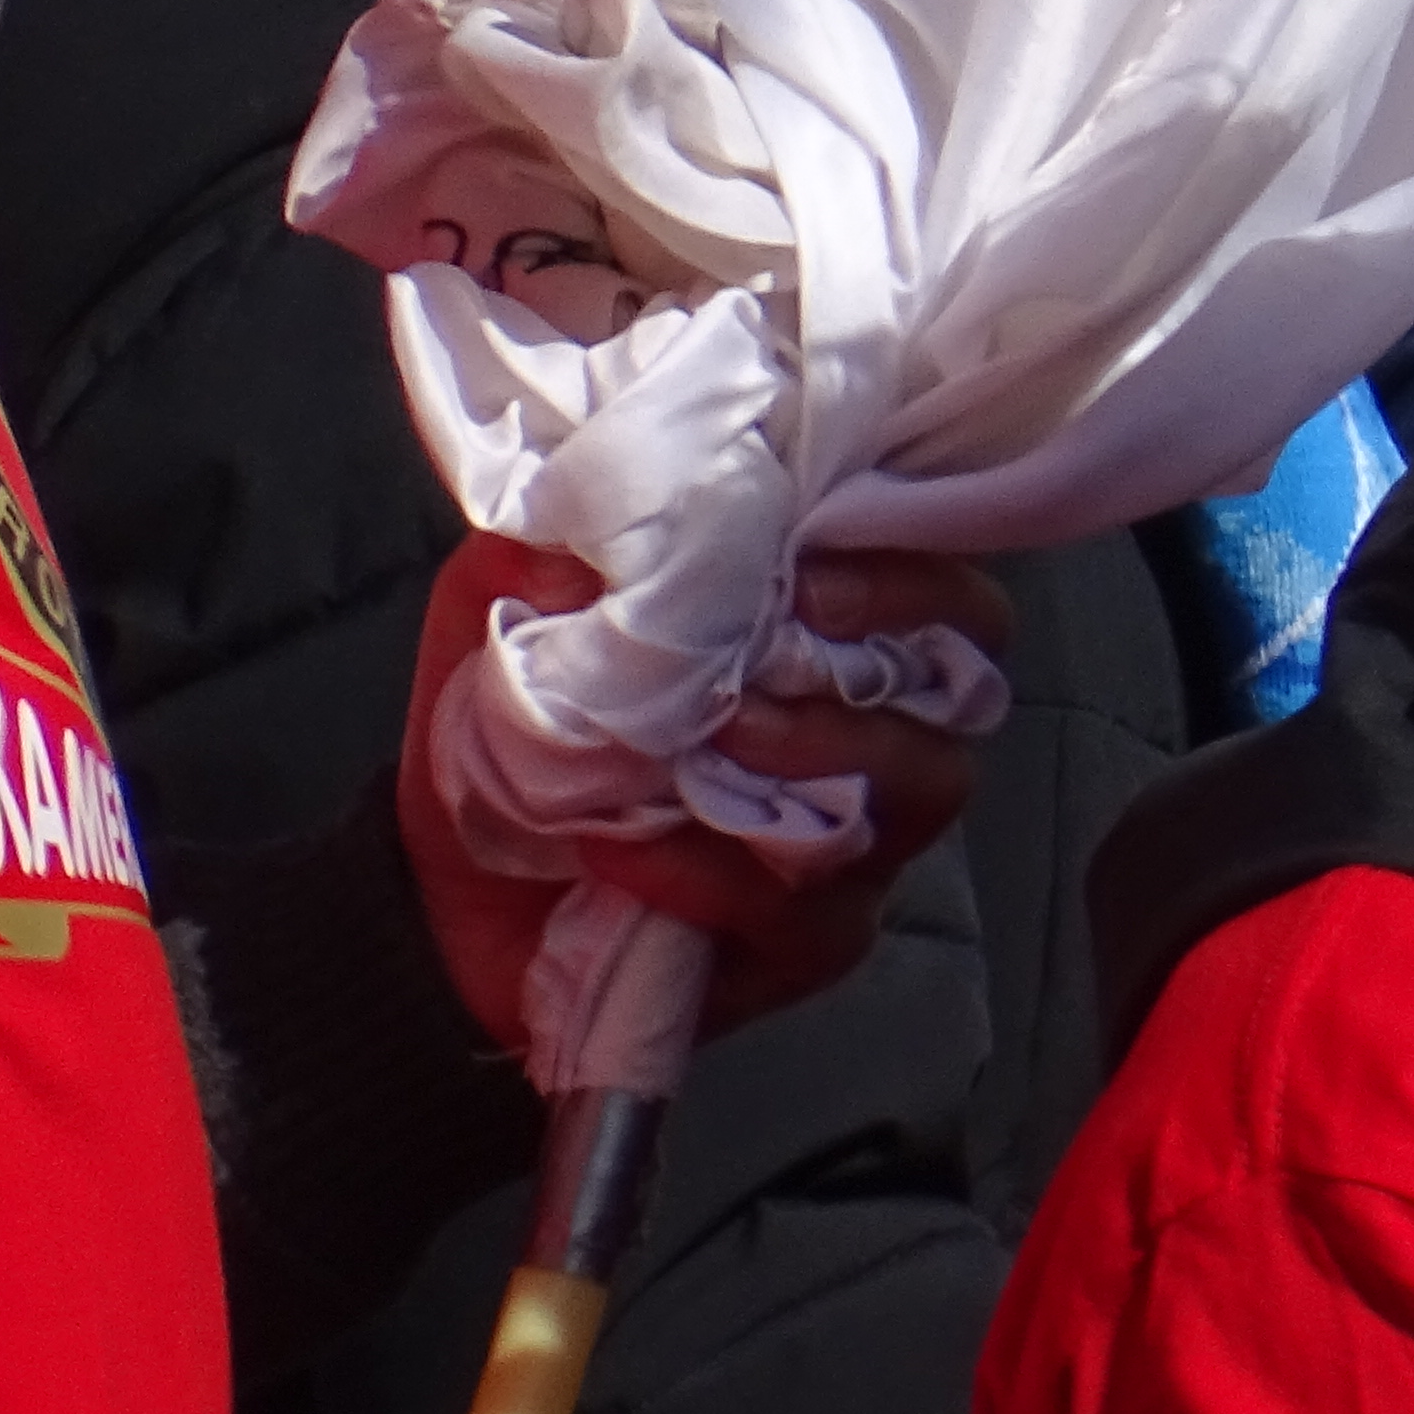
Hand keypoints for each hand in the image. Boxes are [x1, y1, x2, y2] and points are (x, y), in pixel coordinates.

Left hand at [398, 530, 1013, 1051]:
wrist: (447, 890)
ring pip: (922, 788)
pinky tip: (621, 847)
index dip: (907, 558)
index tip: (811, 547)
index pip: (940, 582)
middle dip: (889, 644)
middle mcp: (874, 734)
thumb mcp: (510, 602)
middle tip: (785, 631)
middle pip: (966, 684)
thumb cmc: (516, 724)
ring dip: (824, 746)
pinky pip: (804, 908)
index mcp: (827, 639)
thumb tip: (620, 471)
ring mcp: (860, 846)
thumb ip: (562, 538)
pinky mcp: (813, 943)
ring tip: (716, 738)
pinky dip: (709, 871)